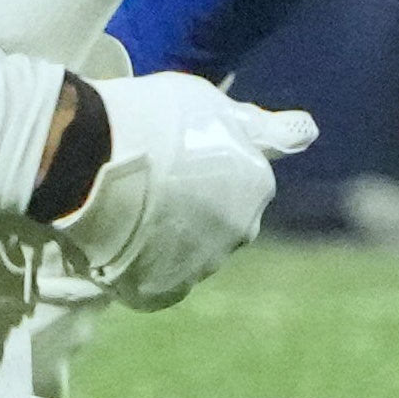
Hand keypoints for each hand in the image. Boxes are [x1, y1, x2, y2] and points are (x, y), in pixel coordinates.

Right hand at [46, 68, 315, 312]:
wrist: (90, 156)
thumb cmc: (152, 118)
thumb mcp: (212, 106)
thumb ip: (258, 129)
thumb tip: (308, 129)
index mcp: (256, 185)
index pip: (246, 182)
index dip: (210, 167)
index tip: (179, 156)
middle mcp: (240, 232)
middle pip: (221, 223)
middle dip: (195, 210)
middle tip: (151, 183)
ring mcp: (200, 267)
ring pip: (190, 255)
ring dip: (168, 239)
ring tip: (125, 209)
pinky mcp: (160, 292)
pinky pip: (158, 282)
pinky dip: (142, 267)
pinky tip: (118, 241)